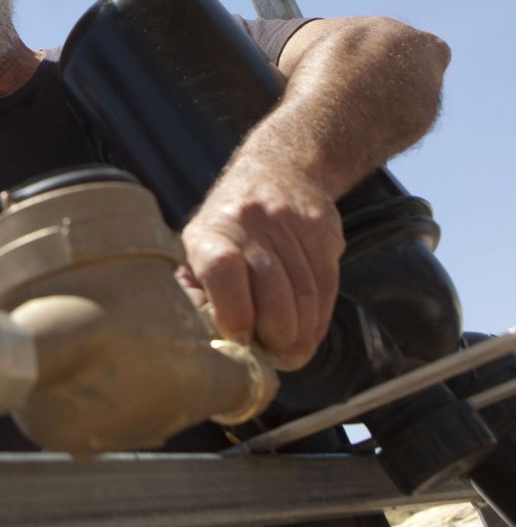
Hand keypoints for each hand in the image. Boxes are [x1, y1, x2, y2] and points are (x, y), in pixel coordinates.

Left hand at [179, 160, 344, 369]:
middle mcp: (248, 222)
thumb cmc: (229, 225)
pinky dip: (320, 318)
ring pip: (304, 293)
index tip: (241, 340)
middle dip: (276, 334)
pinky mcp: (323, 230)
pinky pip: (326, 285)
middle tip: (275, 355)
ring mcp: (289, 223)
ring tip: (293, 352)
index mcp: (210, 230)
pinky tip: (310, 332)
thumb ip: (200, 288)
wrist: (278, 171)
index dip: (235, 312)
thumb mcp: (200, 245)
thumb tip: (211, 340)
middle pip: (272, 291)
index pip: (222, 270)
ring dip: (302, 334)